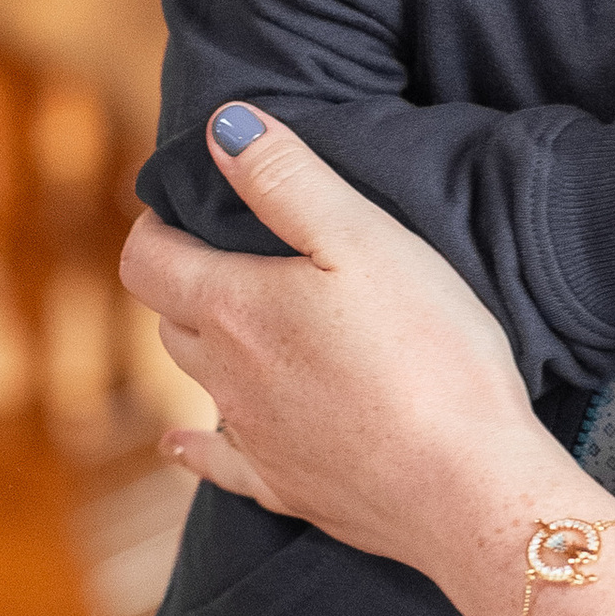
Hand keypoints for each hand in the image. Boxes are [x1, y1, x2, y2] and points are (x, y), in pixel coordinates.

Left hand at [118, 108, 550, 567]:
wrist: (467, 487)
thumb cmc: (430, 353)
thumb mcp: (364, 239)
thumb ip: (287, 178)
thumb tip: (223, 127)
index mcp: (233, 310)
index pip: (148, 260)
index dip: (156, 226)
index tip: (182, 208)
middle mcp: (226, 377)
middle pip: (171, 319)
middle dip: (185, 280)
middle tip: (225, 252)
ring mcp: (253, 439)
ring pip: (200, 382)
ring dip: (204, 345)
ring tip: (233, 322)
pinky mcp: (287, 488)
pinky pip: (219, 463)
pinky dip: (196, 446)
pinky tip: (183, 444)